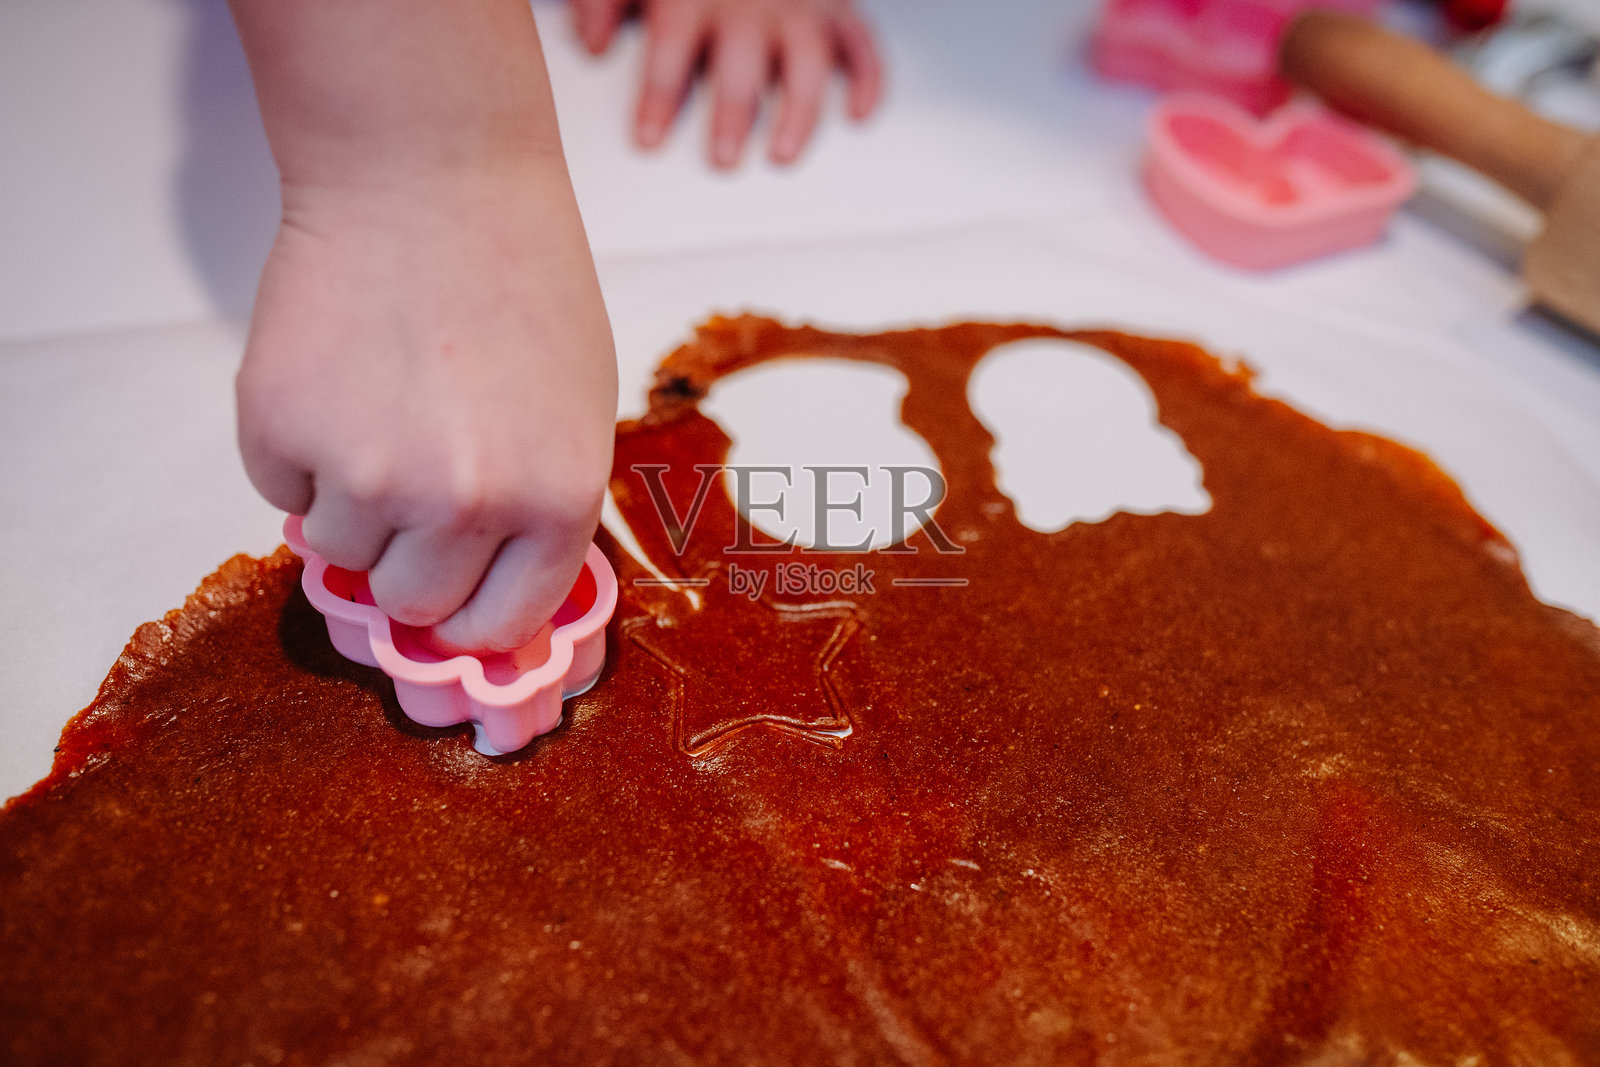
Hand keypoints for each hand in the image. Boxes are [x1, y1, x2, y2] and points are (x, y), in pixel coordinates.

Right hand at [237, 162, 617, 653]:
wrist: (433, 181)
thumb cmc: (521, 286)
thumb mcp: (576, 411)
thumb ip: (539, 513)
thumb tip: (491, 604)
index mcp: (555, 501)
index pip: (497, 625)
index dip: (470, 616)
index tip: (454, 600)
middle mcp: (464, 504)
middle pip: (409, 602)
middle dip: (407, 559)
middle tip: (413, 477)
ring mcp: (366, 473)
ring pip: (338, 553)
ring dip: (350, 501)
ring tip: (380, 407)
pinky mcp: (280, 430)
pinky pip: (279, 493)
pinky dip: (297, 453)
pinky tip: (337, 379)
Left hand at [571, 0, 883, 166]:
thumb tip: (588, 41)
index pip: (673, 48)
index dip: (661, 95)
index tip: (648, 140)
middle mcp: (751, 2)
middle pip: (742, 63)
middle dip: (732, 112)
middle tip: (721, 160)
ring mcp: (800, 7)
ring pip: (807, 63)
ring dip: (798, 112)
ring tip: (782, 153)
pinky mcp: (839, 10)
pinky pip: (863, 46)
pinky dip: (870, 81)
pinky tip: (858, 116)